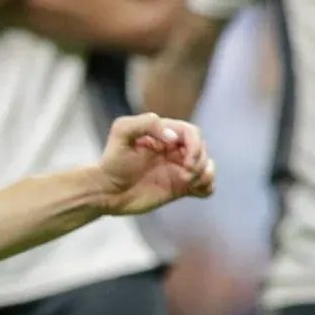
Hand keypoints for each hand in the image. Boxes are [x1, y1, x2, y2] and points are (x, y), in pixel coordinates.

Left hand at [97, 113, 214, 215]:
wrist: (106, 191)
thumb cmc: (112, 160)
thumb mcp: (122, 131)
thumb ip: (147, 123)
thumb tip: (174, 138)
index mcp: (165, 134)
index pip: (192, 133)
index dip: (195, 145)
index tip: (185, 162)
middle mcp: (174, 150)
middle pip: (203, 149)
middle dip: (199, 161)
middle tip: (185, 176)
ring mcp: (178, 169)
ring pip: (208, 166)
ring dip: (206, 174)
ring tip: (190, 182)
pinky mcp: (180, 188)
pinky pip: (206, 186)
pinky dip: (207, 187)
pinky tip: (195, 190)